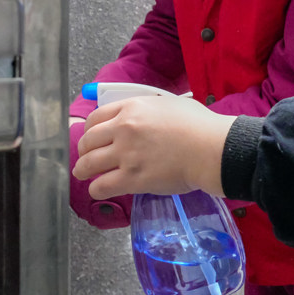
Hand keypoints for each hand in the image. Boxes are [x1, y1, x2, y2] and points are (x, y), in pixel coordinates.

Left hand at [74, 96, 235, 199]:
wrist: (210, 148)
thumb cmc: (199, 125)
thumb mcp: (169, 104)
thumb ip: (149, 109)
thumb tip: (145, 115)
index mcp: (131, 108)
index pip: (95, 118)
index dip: (89, 130)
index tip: (91, 138)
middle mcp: (123, 128)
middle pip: (87, 140)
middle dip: (83, 151)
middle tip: (87, 158)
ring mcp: (126, 154)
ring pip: (88, 164)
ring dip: (83, 170)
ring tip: (85, 175)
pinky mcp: (131, 179)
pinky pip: (101, 186)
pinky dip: (96, 189)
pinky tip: (99, 190)